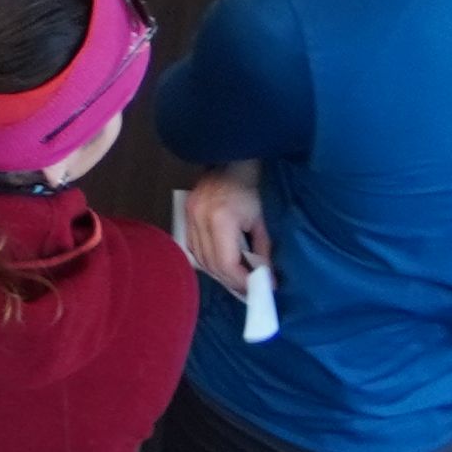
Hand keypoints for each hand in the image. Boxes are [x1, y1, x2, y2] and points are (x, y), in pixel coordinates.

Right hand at [173, 166, 268, 293]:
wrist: (231, 163)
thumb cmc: (251, 189)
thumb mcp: (261, 221)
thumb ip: (263, 251)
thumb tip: (266, 279)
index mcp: (221, 219)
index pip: (226, 263)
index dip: (240, 281)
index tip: (256, 288)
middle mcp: (200, 219)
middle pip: (211, 264)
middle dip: (230, 281)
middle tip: (247, 289)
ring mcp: (189, 216)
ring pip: (199, 258)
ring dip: (217, 273)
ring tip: (235, 278)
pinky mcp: (185, 214)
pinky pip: (192, 246)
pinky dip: (206, 259)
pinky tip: (219, 262)